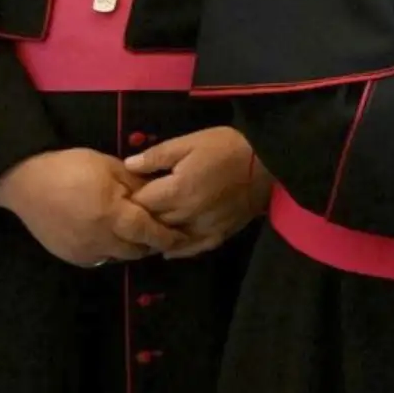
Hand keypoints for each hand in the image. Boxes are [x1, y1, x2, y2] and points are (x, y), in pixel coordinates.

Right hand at [0, 148, 184, 267]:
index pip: (150, 233)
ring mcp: (83, 251)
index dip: (168, 236)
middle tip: (162, 230)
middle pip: (137, 250)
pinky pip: (101, 258)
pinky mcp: (71, 256)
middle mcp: (99, 239)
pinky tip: (112, 235)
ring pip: (119, 257)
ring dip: (132, 247)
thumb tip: (162, 196)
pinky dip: (112, 250)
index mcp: (112, 215)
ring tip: (137, 232)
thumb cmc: (71, 167)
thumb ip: (139, 185)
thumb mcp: (111, 167)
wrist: (26, 182)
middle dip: (152, 243)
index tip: (184, 235)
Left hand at [125, 126, 268, 258]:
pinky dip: (179, 250)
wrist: (268, 159)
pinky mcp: (219, 234)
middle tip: (134, 210)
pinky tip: (170, 248)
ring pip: (169, 239)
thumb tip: (127, 165)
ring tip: (147, 229)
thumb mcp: (190, 142)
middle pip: (152, 223)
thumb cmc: (227, 146)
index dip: (129, 198)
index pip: (139, 203)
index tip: (125, 193)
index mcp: (176, 190)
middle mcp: (186, 214)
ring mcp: (203, 228)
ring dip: (156, 235)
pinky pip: (194, 248)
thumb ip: (157, 155)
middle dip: (141, 217)